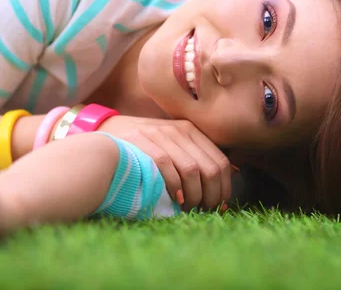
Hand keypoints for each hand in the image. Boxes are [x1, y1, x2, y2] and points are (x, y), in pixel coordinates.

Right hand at [101, 116, 233, 210]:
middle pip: (210, 168)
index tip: (219, 206)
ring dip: (194, 195)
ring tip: (188, 208)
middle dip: (211, 196)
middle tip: (205, 211)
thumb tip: (234, 172)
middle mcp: (179, 129)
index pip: (221, 161)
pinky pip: (168, 168)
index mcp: (190, 129)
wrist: (105, 133)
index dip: (224, 188)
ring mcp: (161, 134)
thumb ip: (197, 153)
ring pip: (192, 170)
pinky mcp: (143, 142)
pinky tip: (174, 199)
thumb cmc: (143, 144)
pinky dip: (174, 187)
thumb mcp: (172, 142)